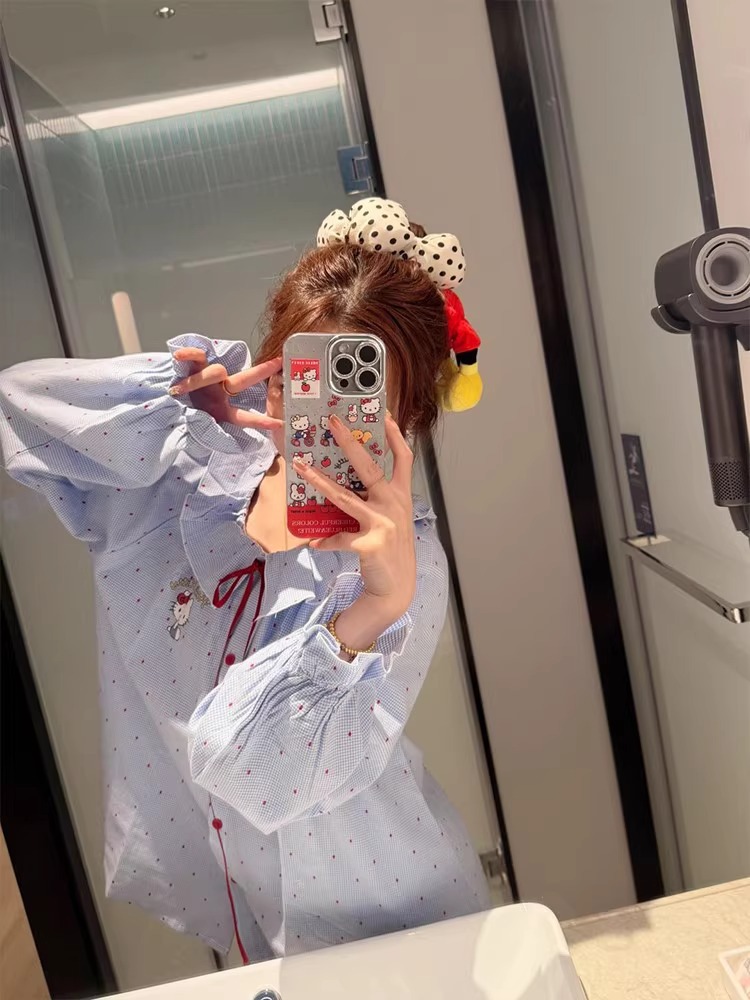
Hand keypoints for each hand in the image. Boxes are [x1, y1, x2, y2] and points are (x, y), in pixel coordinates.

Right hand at [169, 347, 282, 430]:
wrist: (159, 407)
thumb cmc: (179, 420)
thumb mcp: (195, 431)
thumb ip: (208, 434)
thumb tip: (213, 447)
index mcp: (222, 411)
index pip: (245, 417)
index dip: (260, 422)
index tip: (280, 425)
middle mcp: (219, 392)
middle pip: (243, 381)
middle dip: (260, 372)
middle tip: (277, 363)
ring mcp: (207, 377)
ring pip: (216, 371)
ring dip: (196, 383)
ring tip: (176, 390)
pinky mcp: (191, 366)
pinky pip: (195, 356)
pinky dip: (188, 354)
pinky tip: (179, 356)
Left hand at [293, 413, 415, 648]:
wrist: (395, 590)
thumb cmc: (390, 552)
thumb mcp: (390, 521)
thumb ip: (376, 501)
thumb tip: (345, 482)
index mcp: (401, 497)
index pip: (403, 458)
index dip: (395, 435)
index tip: (385, 414)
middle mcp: (394, 505)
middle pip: (370, 467)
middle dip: (349, 442)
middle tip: (332, 423)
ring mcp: (382, 524)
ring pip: (344, 496)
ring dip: (319, 480)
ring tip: (300, 467)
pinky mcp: (369, 543)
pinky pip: (338, 538)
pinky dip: (324, 541)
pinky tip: (314, 543)